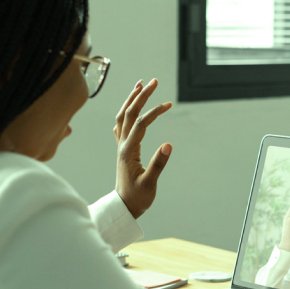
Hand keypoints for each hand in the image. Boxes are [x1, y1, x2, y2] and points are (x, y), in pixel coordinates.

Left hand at [114, 78, 172, 218]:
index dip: (154, 112)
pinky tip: (129, 108)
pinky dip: (125, 112)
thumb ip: (158, 164)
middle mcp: (122, 145)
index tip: (168, 104)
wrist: (124, 207)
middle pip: (128, 113)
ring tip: (140, 85)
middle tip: (153, 81)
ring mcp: (120, 147)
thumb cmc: (138, 198)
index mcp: (128, 151)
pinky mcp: (122, 150)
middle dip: (141, 96)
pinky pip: (121, 126)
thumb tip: (169, 145)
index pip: (140, 124)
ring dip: (131, 100)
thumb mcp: (150, 183)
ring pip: (122, 117)